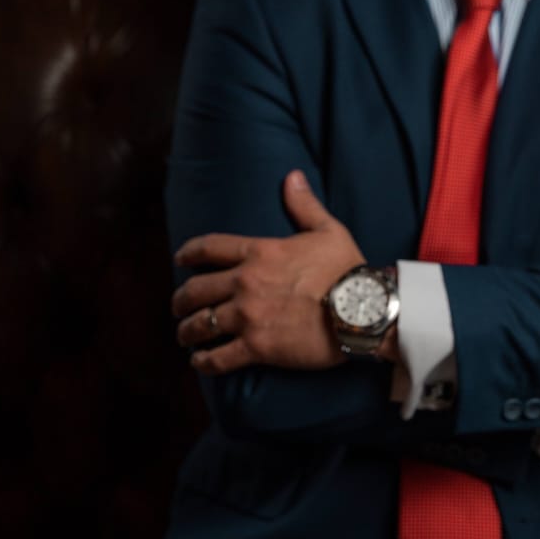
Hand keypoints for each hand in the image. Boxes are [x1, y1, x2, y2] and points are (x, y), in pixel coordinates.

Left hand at [172, 171, 363, 374]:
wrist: (362, 311)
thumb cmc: (347, 270)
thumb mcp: (328, 230)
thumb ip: (304, 204)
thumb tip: (292, 176)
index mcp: (259, 252)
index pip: (209, 248)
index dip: (189, 253)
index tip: (180, 260)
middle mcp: (245, 283)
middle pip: (195, 290)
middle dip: (180, 300)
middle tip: (178, 306)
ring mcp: (248, 317)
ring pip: (200, 325)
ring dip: (187, 331)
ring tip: (185, 336)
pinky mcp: (256, 348)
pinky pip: (218, 358)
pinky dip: (204, 362)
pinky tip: (200, 362)